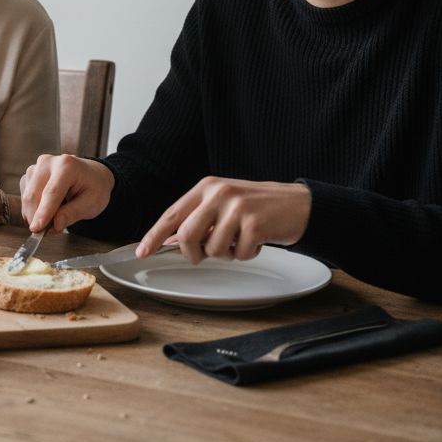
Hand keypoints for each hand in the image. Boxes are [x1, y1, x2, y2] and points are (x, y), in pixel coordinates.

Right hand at [20, 154, 114, 233]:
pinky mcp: (30, 174)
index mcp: (67, 166)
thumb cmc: (94, 188)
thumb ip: (72, 213)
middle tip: (44, 234)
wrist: (92, 175)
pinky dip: (32, 209)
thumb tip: (54, 225)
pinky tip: (46, 210)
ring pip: (27, 196)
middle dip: (35, 217)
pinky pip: (25, 195)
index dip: (43, 212)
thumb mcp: (92, 203)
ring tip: (52, 219)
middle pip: (34, 194)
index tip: (36, 229)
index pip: (51, 192)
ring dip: (34, 214)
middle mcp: (48, 162)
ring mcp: (37, 167)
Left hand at [136, 177, 311, 263]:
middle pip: (186, 236)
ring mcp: (237, 207)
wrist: (299, 204)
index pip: (172, 214)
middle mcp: (218, 193)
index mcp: (206, 187)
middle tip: (204, 255)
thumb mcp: (223, 204)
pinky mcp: (255, 224)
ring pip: (213, 249)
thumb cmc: (257, 207)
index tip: (142, 251)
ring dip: (226, 254)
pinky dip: (246, 254)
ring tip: (240, 241)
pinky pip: (238, 254)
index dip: (154, 235)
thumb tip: (168, 241)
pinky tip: (257, 241)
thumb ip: (198, 219)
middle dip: (193, 253)